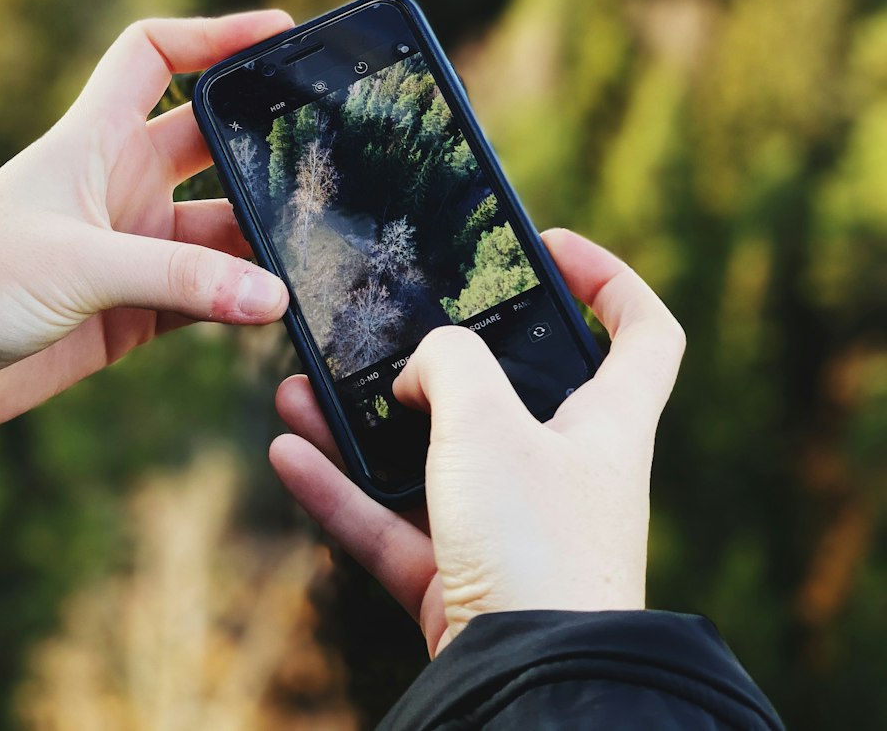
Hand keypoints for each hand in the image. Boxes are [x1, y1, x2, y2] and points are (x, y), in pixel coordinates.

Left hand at [0, 11, 291, 450]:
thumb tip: (274, 295)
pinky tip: (277, 312)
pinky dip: (241, 302)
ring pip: (218, 229)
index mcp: (94, 141)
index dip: (213, 34)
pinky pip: (207, 295)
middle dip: (264, 145)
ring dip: (259, 243)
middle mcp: (120, 185)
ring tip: (315, 253)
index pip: (156, 56)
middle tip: (331, 149)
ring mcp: (130, 248)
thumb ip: (179, 282)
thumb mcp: (77, 266)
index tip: (278, 30)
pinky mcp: (132, 308)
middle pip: (210, 143)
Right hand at [269, 229, 684, 656]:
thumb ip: (451, 362)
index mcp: (608, 423)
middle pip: (514, 390)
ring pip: (434, 458)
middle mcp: (566, 472)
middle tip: (398, 324)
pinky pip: (396, 524)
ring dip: (368, 424)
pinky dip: (345, 491)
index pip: (644, 331)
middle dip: (446, 356)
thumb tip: (423, 366)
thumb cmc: (537, 546)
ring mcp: (514, 529)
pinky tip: (290, 453)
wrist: (528, 690)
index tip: (551, 247)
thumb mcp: (488, 421)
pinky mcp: (465, 582)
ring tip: (306, 386)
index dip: (609, 278)